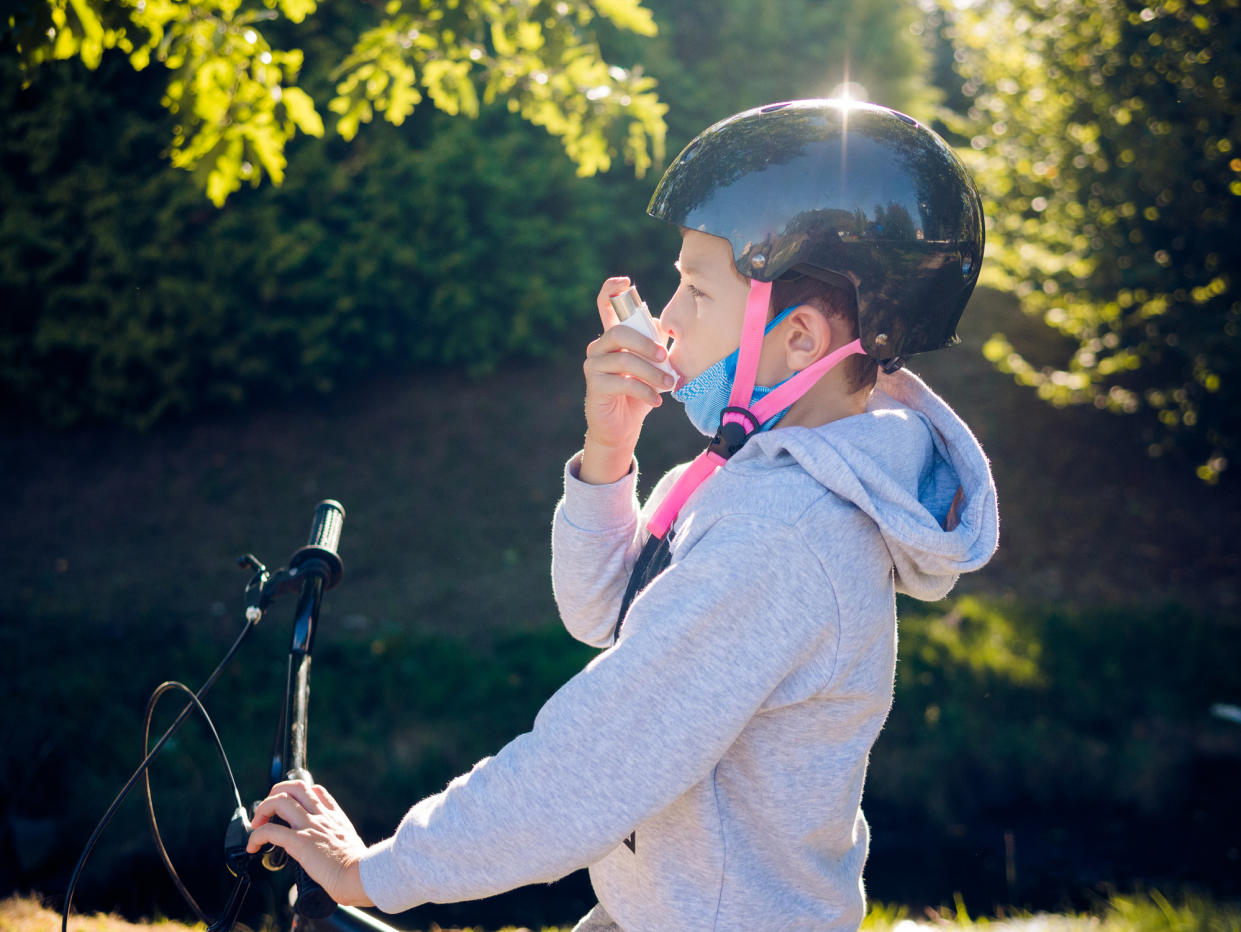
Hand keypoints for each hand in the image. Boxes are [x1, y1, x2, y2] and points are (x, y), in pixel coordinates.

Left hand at [245, 780, 374, 907]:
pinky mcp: (300, 842)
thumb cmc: (359, 869)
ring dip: (263, 809)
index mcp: (335, 817)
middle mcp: (322, 817)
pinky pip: (270, 831)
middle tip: (268, 811)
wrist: (361, 875)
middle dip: (276, 793)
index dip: (299, 793)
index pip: (316, 790)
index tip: (289, 807)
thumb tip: (336, 855)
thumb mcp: (352, 845)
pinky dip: (256, 836)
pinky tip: (253, 846)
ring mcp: (310, 826)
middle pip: (295, 786)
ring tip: (257, 824)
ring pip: (280, 800)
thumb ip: (341, 842)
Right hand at [581, 277, 675, 483]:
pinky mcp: (595, 386)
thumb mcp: (652, 366)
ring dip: (652, 372)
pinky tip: (656, 402)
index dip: (611, 290)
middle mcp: (599, 347)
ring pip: (624, 359)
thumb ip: (655, 345)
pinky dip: (645, 392)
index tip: (625, 281)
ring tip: (669, 384)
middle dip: (646, 343)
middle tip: (664, 356)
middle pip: (619, 332)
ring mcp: (594, 366)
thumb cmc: (639, 393)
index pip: (605, 306)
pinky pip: (623, 382)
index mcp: (613, 337)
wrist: (623, 427)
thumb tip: (662, 326)